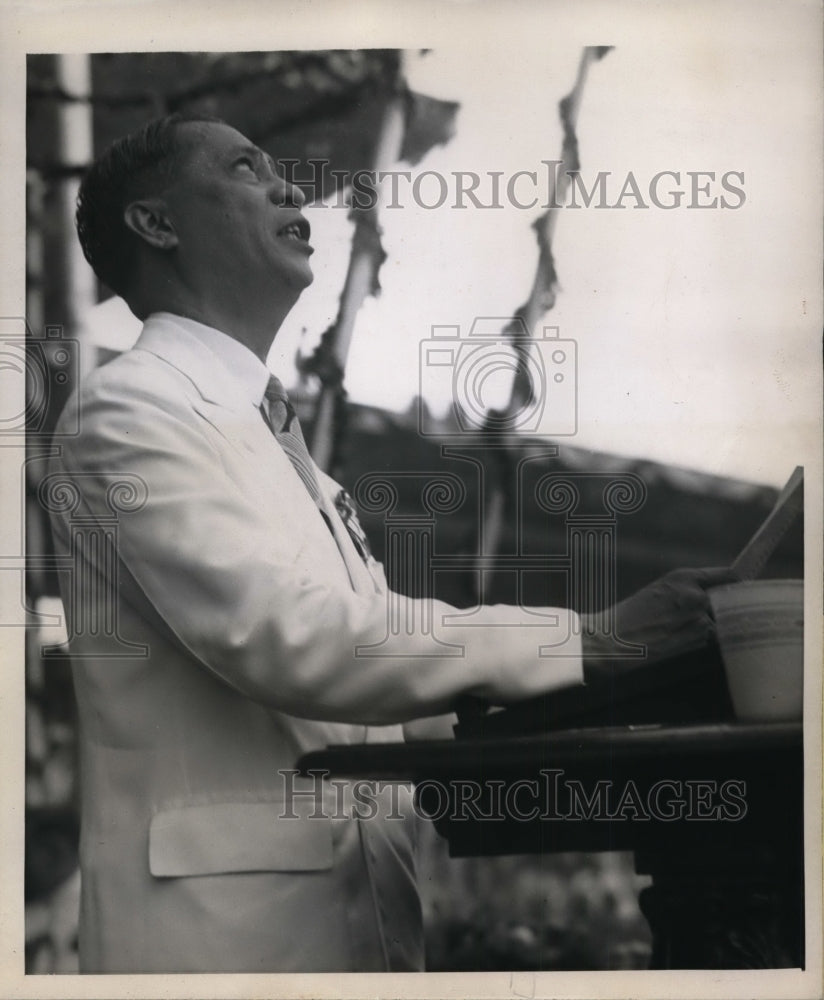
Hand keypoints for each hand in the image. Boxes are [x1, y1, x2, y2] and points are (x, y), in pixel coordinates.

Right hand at [581, 567, 735, 681]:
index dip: (737, 583)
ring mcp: (700, 618)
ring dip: (706, 631)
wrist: (613, 640)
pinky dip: (699, 644)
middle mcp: (696, 594)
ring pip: (718, 625)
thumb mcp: (658, 592)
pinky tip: (676, 644)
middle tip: (697, 621)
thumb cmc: (630, 618)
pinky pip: (710, 641)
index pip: (727, 575)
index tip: (744, 588)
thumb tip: (716, 599)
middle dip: (721, 611)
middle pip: (727, 602)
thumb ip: (687, 591)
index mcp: (682, 577)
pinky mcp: (699, 641)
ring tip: (675, 634)